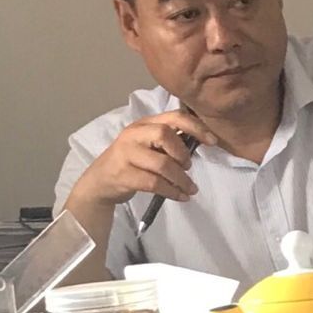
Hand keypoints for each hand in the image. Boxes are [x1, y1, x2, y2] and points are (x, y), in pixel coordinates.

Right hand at [69, 110, 215, 211]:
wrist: (99, 182)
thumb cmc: (131, 162)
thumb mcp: (148, 144)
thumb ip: (169, 141)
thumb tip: (200, 143)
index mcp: (144, 123)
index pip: (174, 116)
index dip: (196, 127)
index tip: (213, 141)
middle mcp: (133, 134)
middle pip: (165, 134)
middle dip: (183, 152)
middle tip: (189, 166)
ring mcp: (126, 154)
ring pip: (162, 164)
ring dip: (182, 179)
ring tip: (191, 188)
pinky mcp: (123, 175)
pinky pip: (154, 183)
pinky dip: (172, 191)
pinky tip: (181, 196)